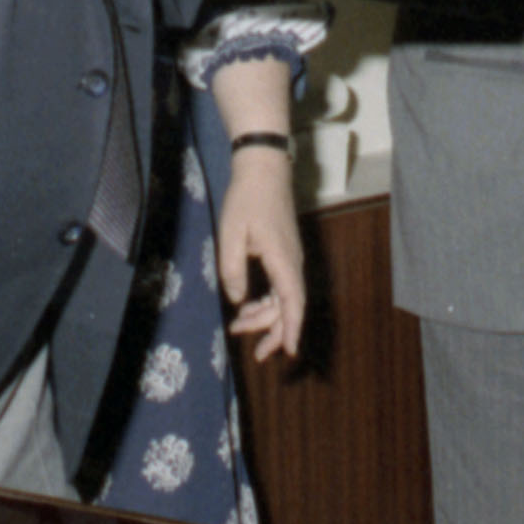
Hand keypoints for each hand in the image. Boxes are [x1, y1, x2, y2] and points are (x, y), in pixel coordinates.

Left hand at [216, 143, 309, 363]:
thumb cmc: (247, 198)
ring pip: (285, 297)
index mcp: (282, 259)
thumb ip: (233, 269)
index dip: (291, 329)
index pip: (292, 302)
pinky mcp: (285, 254)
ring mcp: (291, 258)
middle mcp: (293, 262)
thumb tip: (239, 299)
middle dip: (274, 331)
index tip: (290, 352)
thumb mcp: (231, 233)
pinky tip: (249, 306)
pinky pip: (281, 285)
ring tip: (240, 327)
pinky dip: (268, 301)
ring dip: (267, 316)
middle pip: (289, 306)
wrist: (264, 169)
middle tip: (257, 353)